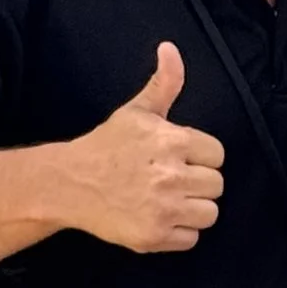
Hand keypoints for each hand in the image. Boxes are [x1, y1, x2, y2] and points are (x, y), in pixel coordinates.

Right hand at [53, 43, 226, 253]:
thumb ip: (164, 83)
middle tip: (170, 180)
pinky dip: (178, 233)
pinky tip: (157, 217)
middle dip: (197, 183)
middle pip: (217, 185)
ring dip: (192, 209)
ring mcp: (163, 209)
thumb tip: (170, 48)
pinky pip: (191, 239)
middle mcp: (171, 175)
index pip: (217, 155)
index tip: (179, 158)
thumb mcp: (137, 111)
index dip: (200, 157)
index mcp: (172, 141)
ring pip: (210, 214)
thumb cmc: (107, 146)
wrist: (68, 184)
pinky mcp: (154, 237)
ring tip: (167, 200)